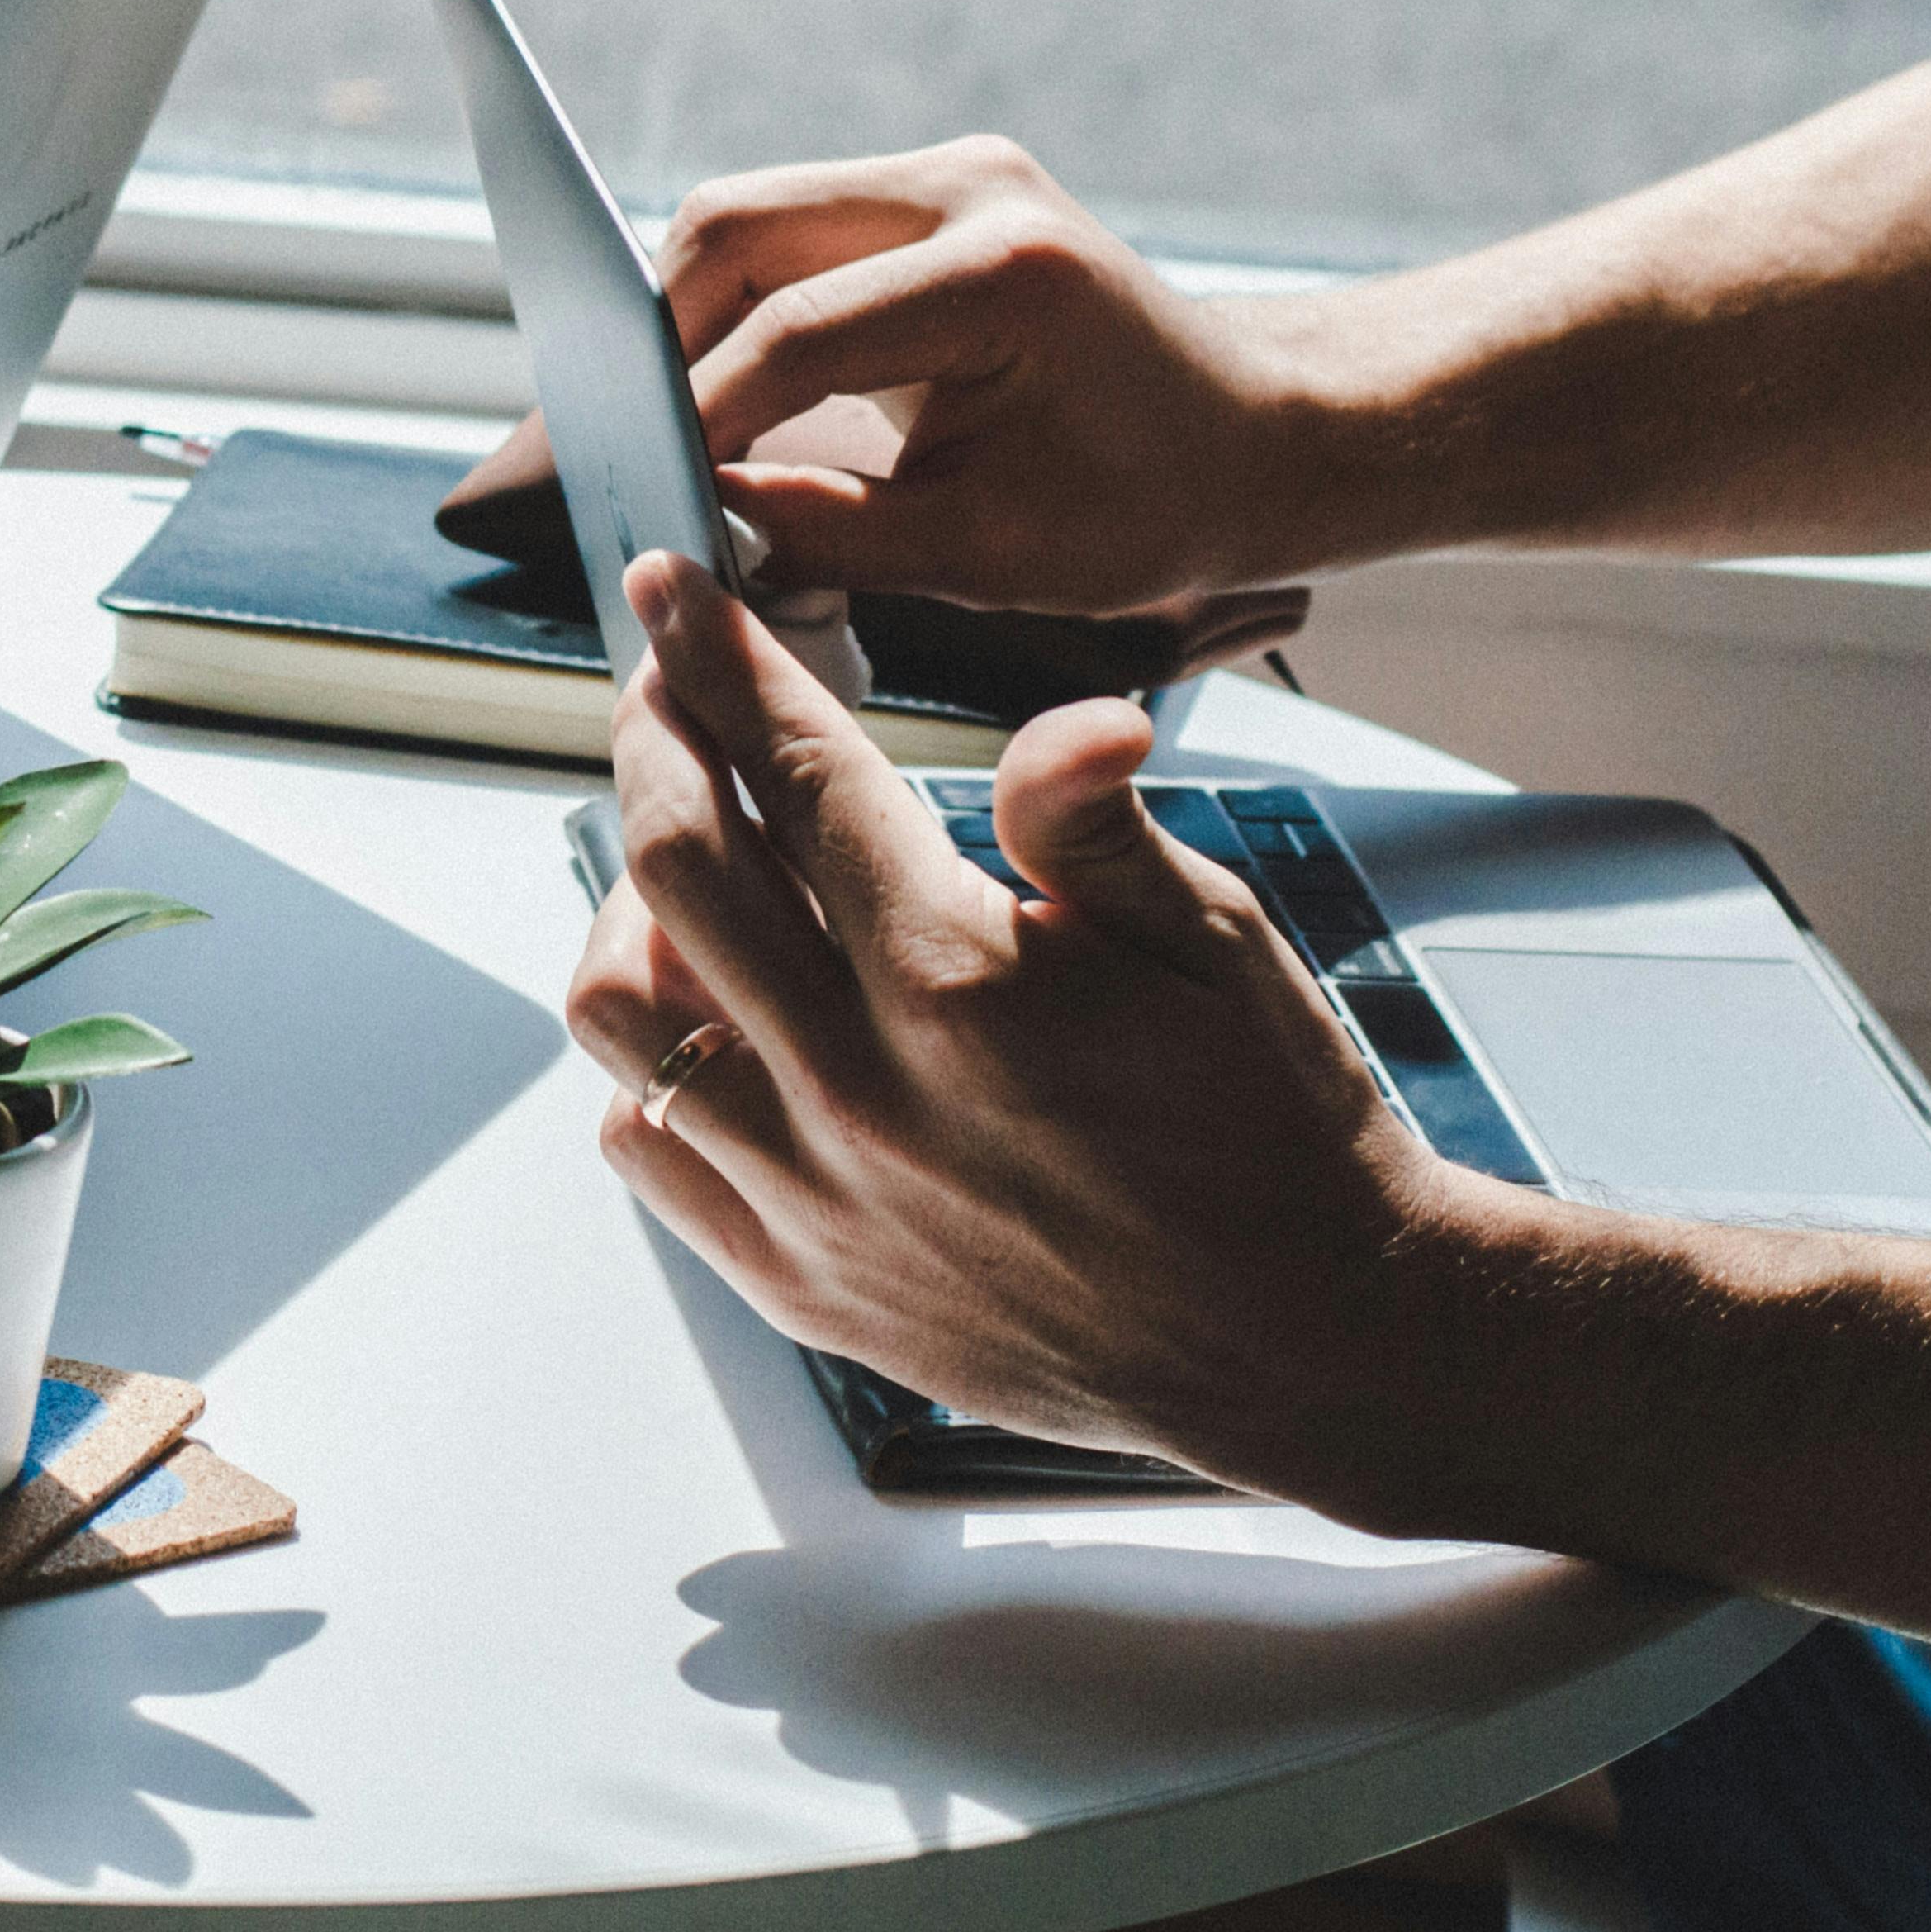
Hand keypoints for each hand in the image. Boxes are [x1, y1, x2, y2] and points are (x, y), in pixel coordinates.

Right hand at [447, 138, 1341, 614]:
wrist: (1262, 435)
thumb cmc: (1156, 504)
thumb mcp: (990, 553)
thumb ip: (828, 533)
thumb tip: (694, 524)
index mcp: (1002, 273)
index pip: (793, 333)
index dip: (697, 419)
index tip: (643, 495)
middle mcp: (971, 189)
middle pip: (738, 227)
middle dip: (661, 338)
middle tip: (625, 446)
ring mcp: (951, 175)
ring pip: (747, 217)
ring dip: (692, 316)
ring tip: (667, 425)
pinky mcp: (934, 193)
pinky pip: (791, 231)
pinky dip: (740, 307)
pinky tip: (725, 392)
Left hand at [565, 550, 1493, 1503]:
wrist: (1307, 1340)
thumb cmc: (1273, 1127)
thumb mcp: (1216, 942)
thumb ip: (1097, 822)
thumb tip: (1067, 716)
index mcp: (960, 984)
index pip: (794, 773)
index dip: (720, 659)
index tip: (675, 590)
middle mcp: (861, 1093)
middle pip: (673, 868)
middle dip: (652, 744)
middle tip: (664, 694)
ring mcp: (817, 1198)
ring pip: (623, 1013)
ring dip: (632, 910)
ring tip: (690, 867)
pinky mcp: (801, 1284)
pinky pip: (647, 1147)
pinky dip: (649, 1065)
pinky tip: (713, 1021)